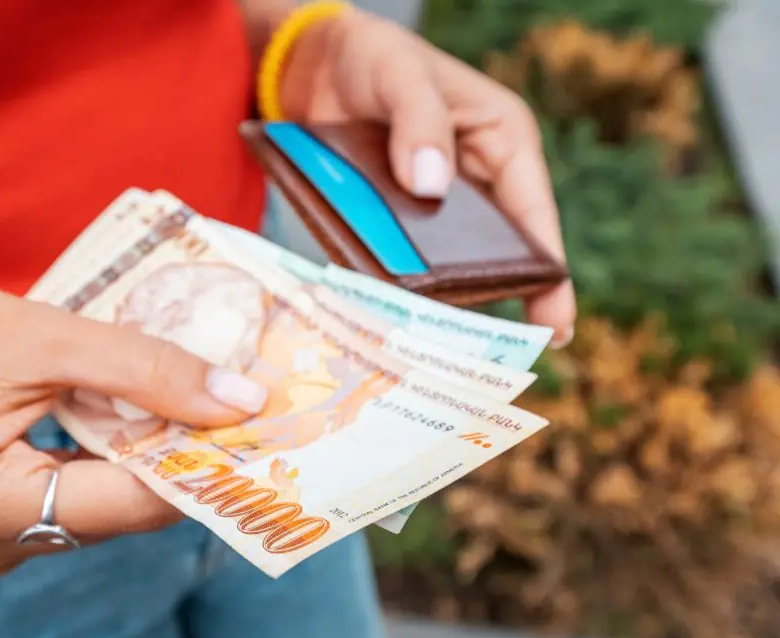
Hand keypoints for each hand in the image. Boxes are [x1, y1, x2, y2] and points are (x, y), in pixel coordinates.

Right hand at [0, 274, 266, 580]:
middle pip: (108, 514)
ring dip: (132, 466)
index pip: (118, 503)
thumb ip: (148, 370)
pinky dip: (98, 473)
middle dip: (165, 462)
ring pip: (92, 516)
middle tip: (225, 414)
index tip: (251, 433)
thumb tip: (240, 404)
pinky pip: (66, 513)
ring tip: (170, 412)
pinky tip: (119, 430)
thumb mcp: (50, 338)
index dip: (191, 468)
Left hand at [279, 7, 575, 345]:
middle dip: (490, 295)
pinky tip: (384, 313)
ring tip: (431, 344)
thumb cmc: (372, 54)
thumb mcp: (401, 76)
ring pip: (444, 260)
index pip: (534, 216)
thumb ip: (418, 123)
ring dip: (437, 294)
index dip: (549, 272)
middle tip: (484, 354)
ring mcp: (431, 202)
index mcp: (501, 141)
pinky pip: (398, 256)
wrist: (310, 61)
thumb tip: (431, 186)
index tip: (557, 328)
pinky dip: (394, 282)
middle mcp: (474, 178)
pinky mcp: (391, 216)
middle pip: (493, 250)